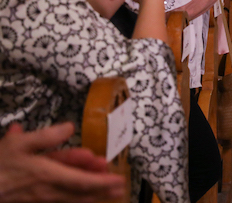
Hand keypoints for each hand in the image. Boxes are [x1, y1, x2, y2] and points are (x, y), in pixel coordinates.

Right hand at [0, 123, 124, 202]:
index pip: (81, 180)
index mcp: (47, 174)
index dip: (101, 181)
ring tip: (109, 193)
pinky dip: (74, 200)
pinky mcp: (36, 201)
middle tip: (120, 187)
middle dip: (101, 189)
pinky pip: (60, 202)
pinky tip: (83, 198)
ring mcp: (41, 199)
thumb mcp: (19, 143)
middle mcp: (47, 190)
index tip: (118, 179)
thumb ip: (47, 136)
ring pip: (72, 199)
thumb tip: (70, 127)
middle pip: (81, 192)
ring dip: (92, 195)